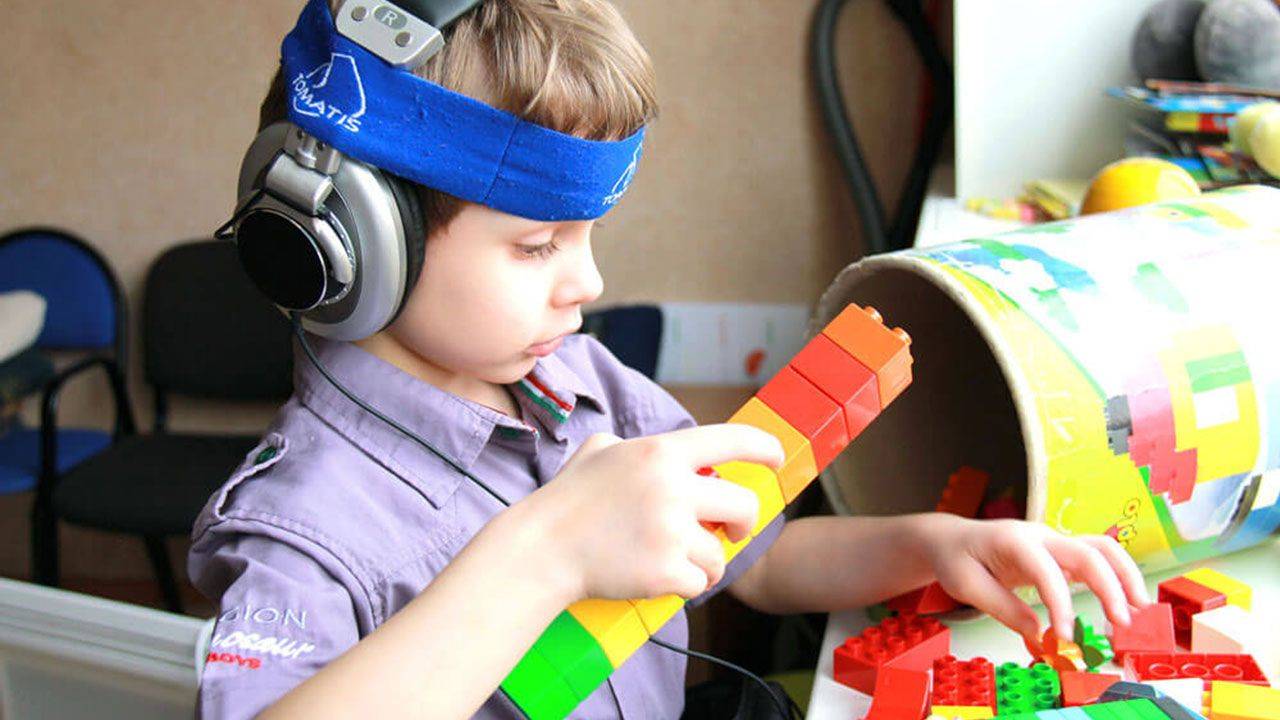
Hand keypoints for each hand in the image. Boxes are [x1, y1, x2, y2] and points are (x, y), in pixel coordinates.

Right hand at [525, 425, 784, 601]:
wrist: (542, 549)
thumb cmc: (566, 501)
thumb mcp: (597, 450)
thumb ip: (631, 444)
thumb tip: (650, 450)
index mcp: (660, 452)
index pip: (732, 440)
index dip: (764, 448)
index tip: (777, 458)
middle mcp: (672, 486)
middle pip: (744, 505)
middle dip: (742, 522)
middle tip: (730, 531)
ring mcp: (670, 530)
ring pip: (720, 553)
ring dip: (706, 561)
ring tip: (676, 561)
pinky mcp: (666, 570)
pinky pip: (700, 581)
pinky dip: (687, 585)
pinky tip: (661, 578)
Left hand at [918, 514, 1150, 641]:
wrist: (952, 539)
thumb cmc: (956, 559)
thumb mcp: (966, 586)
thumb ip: (1004, 609)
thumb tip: (1039, 637)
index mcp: (1013, 541)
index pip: (1046, 571)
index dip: (1060, 604)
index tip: (1063, 637)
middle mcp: (1039, 537)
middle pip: (1087, 553)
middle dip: (1110, 586)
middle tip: (1122, 623)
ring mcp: (1053, 542)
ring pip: (1101, 549)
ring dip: (1124, 576)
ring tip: (1140, 608)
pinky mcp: (1060, 554)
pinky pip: (1095, 560)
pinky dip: (1115, 577)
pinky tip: (1125, 602)